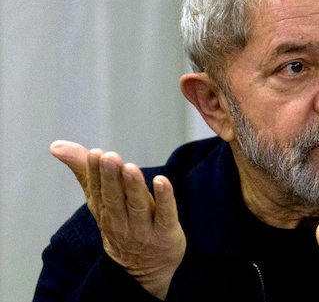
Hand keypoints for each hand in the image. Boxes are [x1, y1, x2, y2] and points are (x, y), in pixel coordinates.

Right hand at [50, 141, 185, 299]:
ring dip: (133, 186)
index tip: (94, 153)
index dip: (95, 172)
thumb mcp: (101, 199)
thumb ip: (84, 170)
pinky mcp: (165, 233)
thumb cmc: (122, 223)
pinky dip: (164, 198)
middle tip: (110, 157)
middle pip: (114, 198)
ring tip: (130, 167)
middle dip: (111, 177)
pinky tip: (162, 181)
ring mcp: (143, 229)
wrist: (145, 268)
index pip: (97, 190)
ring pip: (137, 206)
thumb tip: (56, 146)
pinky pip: (165, 215)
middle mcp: (120, 221)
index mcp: (103, 210)